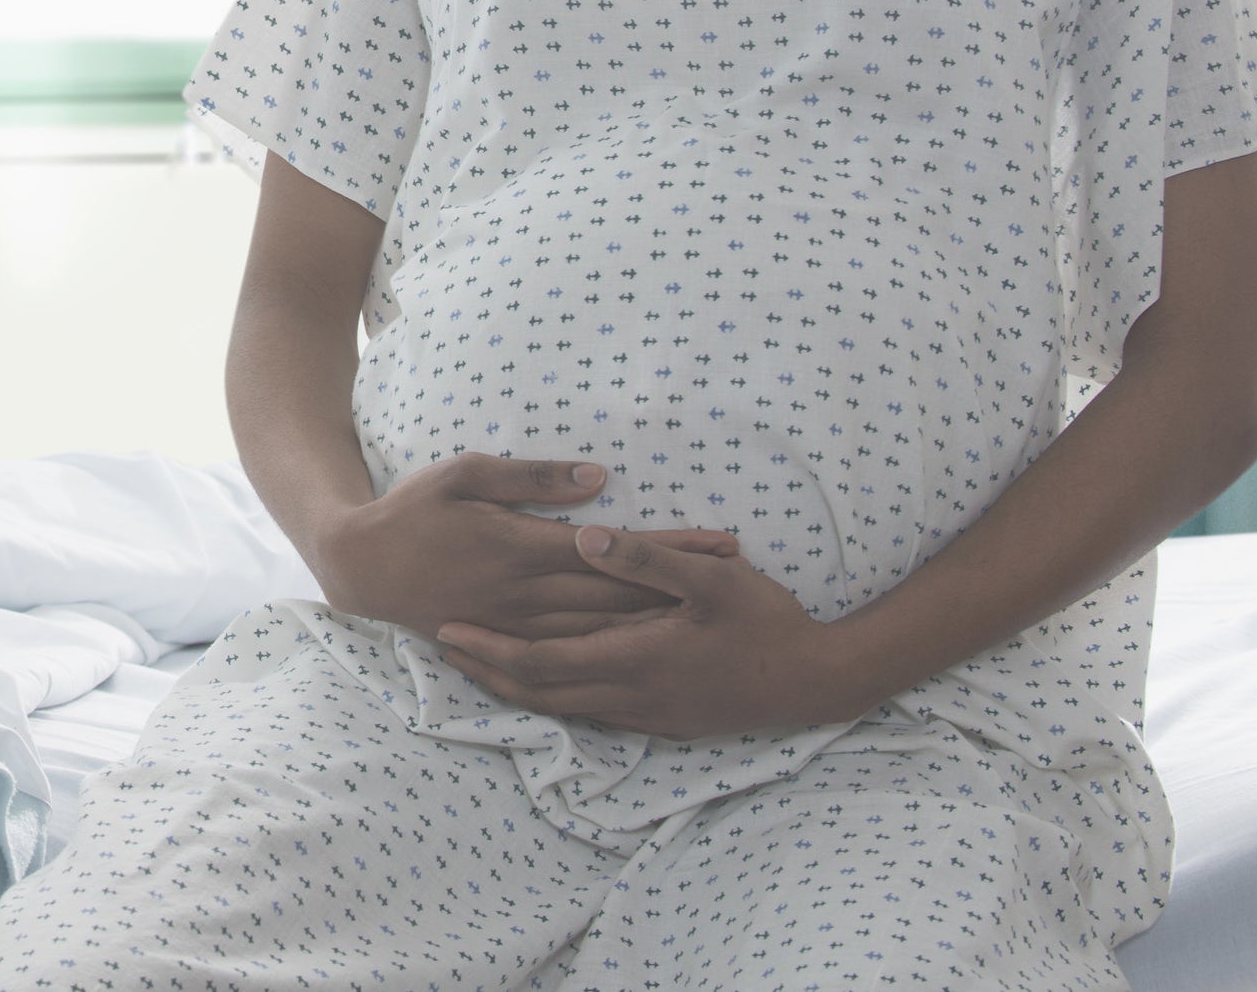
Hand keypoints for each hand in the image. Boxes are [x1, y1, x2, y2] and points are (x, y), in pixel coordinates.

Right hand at [313, 453, 738, 641]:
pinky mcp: (506, 644)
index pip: (616, 550)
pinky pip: (572, 657)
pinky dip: (617, 656)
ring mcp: (517, 626)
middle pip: (620, 596)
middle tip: (741, 581)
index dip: (672, 549)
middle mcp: (526, 596)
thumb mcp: (465, 473)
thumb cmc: (414, 509)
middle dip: (683, 588)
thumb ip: (532, 478)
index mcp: (522, 548)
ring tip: (715, 621)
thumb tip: (599, 478)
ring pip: (603, 633)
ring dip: (660, 626)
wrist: (361, 567)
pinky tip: (651, 657)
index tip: (722, 545)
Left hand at [435, 526, 873, 738]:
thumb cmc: (766, 623)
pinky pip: (590, 714)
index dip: (490, 647)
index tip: (449, 628)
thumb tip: (586, 535)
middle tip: (443, 648)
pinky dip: (553, 699)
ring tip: (478, 664)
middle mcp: (629, 696)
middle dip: (486, 671)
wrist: (813, 682)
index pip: (540, 661)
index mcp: (633, 658)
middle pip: (537, 693)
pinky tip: (544, 685)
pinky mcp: (661, 721)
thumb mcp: (713, 578)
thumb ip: (647, 558)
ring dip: (515, 687)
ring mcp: (645, 714)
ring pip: (560, 709)